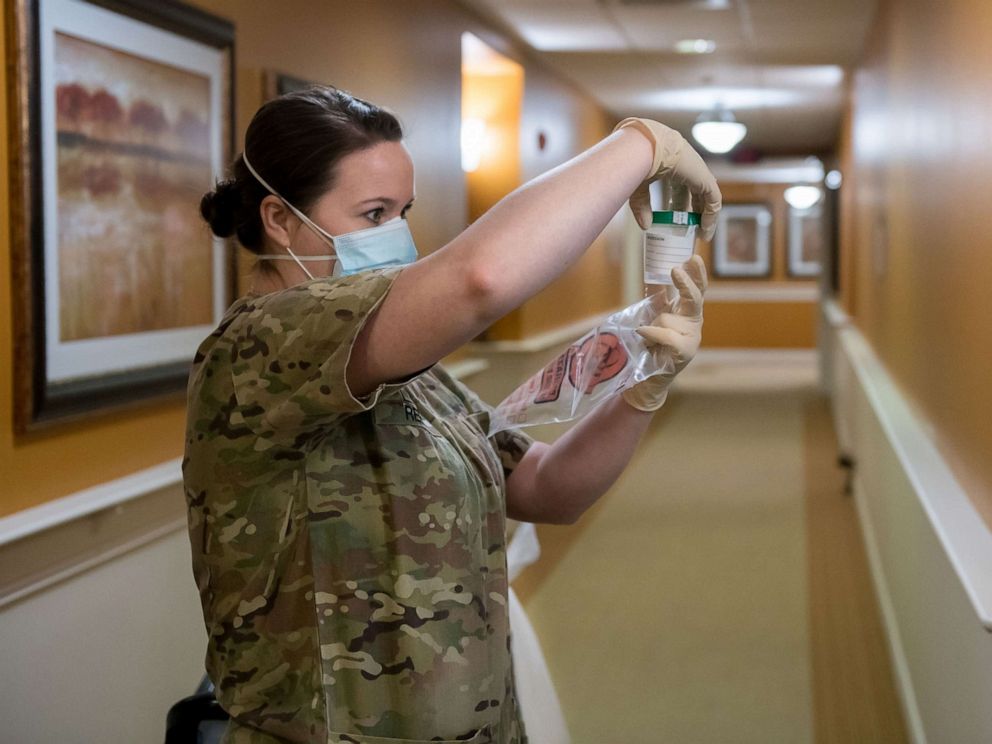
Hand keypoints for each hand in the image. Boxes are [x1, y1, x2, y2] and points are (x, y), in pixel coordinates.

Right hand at [613, 117, 721, 239]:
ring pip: (706, 196)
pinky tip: (705, 231)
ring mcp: (697, 170)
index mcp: (670, 163)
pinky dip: (710, 216)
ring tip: (699, 234)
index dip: (677, 203)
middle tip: (687, 228)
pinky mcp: (704, 178)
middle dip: (691, 210)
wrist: (644, 146)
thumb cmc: (636, 161)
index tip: (673, 220)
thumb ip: (642, 206)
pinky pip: (713, 200)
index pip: (679, 186)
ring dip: (703, 215)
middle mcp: (686, 165)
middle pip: (693, 192)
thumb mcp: (637, 187)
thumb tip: (646, 227)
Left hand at [622, 255, 706, 411]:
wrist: (649, 375)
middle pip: (695, 298)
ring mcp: (692, 337)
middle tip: (675, 269)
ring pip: (668, 318)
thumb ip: (658, 296)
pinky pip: (666, 334)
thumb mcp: (654, 314)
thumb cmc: (653, 344)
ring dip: (653, 324)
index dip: (697, 273)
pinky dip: (652, 333)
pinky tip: (644, 334)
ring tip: (649, 337)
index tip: (693, 257)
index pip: (698, 288)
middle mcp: (693, 322)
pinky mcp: (685, 351)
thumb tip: (654, 272)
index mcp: (688, 311)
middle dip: (686, 283)